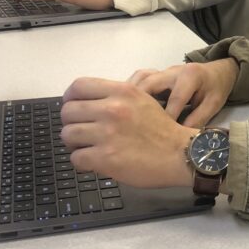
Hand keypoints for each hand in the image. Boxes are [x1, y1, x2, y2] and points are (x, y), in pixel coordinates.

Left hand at [60, 78, 195, 188]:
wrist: (181, 154)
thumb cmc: (162, 129)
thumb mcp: (142, 100)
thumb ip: (117, 97)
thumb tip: (86, 103)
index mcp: (122, 91)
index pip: (78, 86)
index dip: (70, 98)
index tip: (75, 108)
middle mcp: (113, 109)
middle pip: (68, 111)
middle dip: (71, 123)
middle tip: (82, 132)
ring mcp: (108, 134)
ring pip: (68, 135)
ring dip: (75, 144)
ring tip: (88, 148)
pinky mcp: (105, 158)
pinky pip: (76, 158)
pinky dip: (82, 162)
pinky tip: (94, 162)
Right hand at [128, 58, 238, 128]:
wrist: (216, 72)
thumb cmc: (215, 89)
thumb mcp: (213, 105)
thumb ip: (198, 119)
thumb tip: (180, 139)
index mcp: (190, 76)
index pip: (174, 99)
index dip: (167, 119)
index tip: (161, 137)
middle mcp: (172, 71)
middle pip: (148, 85)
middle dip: (139, 105)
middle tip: (135, 126)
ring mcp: (162, 71)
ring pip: (139, 80)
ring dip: (131, 98)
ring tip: (127, 118)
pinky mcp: (156, 75)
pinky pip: (139, 80)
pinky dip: (132, 92)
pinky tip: (130, 108)